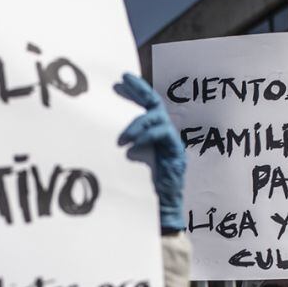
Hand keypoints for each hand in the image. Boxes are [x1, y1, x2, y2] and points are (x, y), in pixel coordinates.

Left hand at [115, 73, 186, 231]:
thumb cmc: (144, 186)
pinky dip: (147, 137)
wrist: (162, 206)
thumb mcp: (130, 162)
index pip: (145, 106)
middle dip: (140, 90)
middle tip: (125, 81)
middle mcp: (164, 133)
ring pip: (158, 118)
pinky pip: (163, 135)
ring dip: (138, 124)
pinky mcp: (176, 152)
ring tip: (123, 136)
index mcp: (153, 133)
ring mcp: (171, 142)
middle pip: (155, 104)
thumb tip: (111, 143)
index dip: (136, 91)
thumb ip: (124, 148)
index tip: (121, 80)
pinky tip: (133, 145)